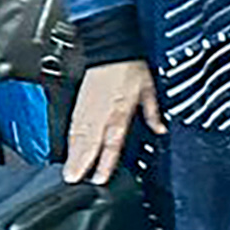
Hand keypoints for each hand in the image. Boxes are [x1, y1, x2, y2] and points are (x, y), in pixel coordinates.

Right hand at [64, 60, 163, 183]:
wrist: (111, 49)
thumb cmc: (130, 67)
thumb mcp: (148, 90)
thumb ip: (153, 113)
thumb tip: (161, 129)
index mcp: (120, 112)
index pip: (112, 143)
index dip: (105, 162)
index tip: (98, 178)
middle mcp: (102, 114)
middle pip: (90, 143)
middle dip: (81, 163)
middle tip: (72, 180)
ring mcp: (88, 109)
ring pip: (78, 136)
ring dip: (73, 155)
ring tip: (68, 172)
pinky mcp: (79, 103)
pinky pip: (74, 125)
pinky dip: (70, 140)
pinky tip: (68, 150)